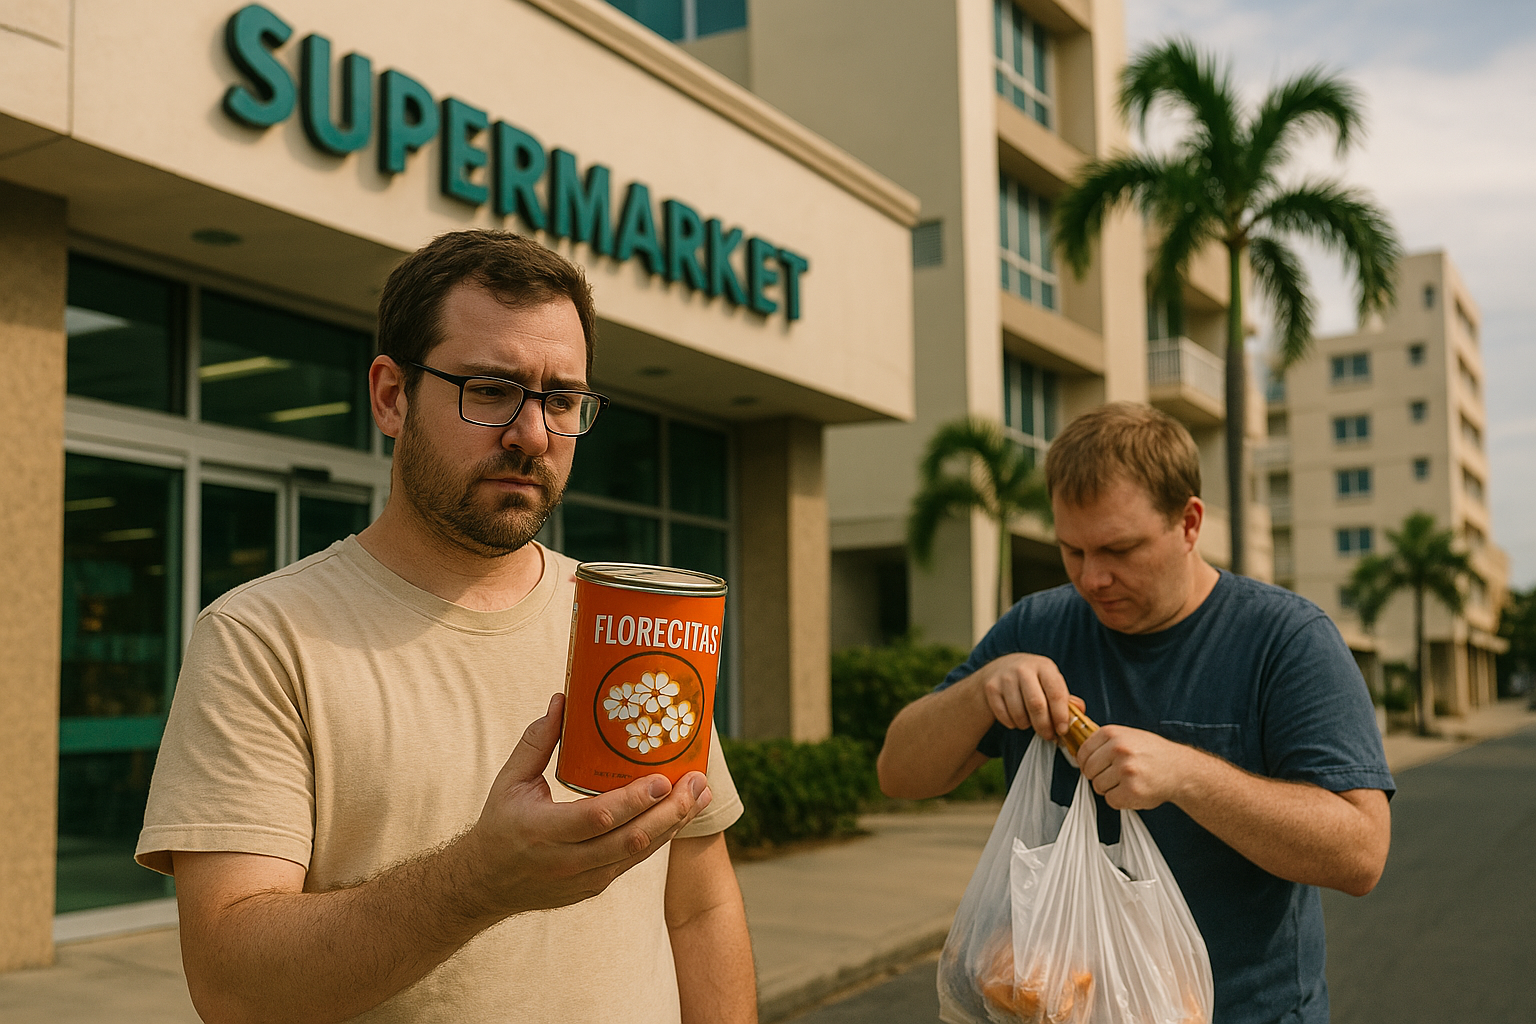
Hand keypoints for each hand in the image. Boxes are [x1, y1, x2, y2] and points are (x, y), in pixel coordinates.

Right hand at [466, 693, 711, 916]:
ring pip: (639, 853)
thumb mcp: (509, 781)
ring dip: (675, 824)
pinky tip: (681, 814)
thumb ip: (536, 741)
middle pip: (630, 840)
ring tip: (701, 794)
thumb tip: (563, 700)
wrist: (486, 884)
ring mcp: (584, 879)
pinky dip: (661, 837)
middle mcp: (566, 861)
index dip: (633, 801)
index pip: (597, 818)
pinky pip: (634, 860)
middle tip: (697, 782)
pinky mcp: (595, 887)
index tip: (663, 779)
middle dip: (671, 812)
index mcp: (542, 830)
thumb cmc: (501, 824)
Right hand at [967, 653, 1084, 740]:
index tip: (1063, 730)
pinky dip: (1012, 723)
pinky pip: (1003, 715)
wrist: (1000, 668)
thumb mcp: (1050, 682)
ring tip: (1030, 724)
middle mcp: (1024, 669)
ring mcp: (1005, 677)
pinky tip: (1016, 719)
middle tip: (1048, 736)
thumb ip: (1066, 698)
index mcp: (1044, 667)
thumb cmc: (1033, 680)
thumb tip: (1081, 711)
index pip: (1056, 693)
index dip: (1061, 715)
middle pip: (1036, 705)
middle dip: (1044, 726)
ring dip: (1027, 725)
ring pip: (1018, 713)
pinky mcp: (991, 687)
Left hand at [1074, 726, 1196, 809]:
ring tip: (1126, 781)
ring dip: (1109, 788)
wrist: (1181, 769)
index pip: (1083, 751)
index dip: (1086, 762)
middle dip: (1097, 776)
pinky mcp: (1131, 790)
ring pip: (1098, 786)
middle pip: (1088, 770)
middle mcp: (1118, 750)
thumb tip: (1078, 752)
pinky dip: (1119, 799)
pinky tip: (1132, 790)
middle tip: (1114, 776)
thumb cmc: (1154, 753)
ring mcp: (1125, 770)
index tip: (1094, 766)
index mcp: (1113, 734)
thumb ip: (1104, 742)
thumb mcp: (1129, 736)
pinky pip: (1111, 800)